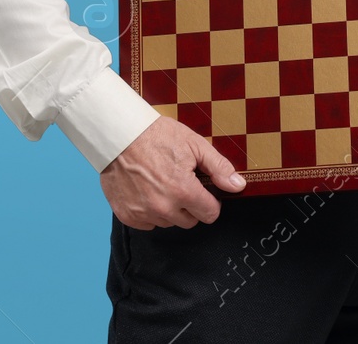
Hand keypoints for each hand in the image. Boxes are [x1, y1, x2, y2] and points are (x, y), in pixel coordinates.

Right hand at [100, 115, 245, 228]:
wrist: (120, 134)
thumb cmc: (156, 135)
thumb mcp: (194, 144)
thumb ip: (219, 167)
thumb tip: (238, 185)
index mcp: (183, 191)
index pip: (210, 214)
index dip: (210, 201)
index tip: (203, 190)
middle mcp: (163, 207)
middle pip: (190, 221)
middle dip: (190, 205)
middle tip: (180, 182)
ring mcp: (143, 213)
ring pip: (168, 222)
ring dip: (169, 208)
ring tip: (161, 183)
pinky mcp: (127, 215)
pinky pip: (147, 223)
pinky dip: (149, 211)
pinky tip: (146, 190)